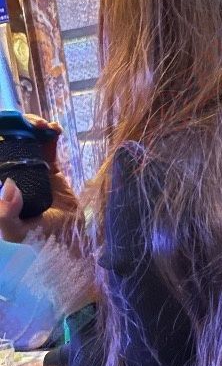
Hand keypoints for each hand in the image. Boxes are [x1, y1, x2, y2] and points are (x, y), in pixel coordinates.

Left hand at [0, 116, 79, 243]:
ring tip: (45, 126)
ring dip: (33, 125)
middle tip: (33, 125)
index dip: (2, 134)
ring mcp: (30, 168)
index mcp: (0, 185)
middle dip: (17, 125)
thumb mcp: (15, 231)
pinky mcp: (51, 168)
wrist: (71, 240)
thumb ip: (4, 214)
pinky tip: (55, 129)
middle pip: (9, 141)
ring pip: (27, 138)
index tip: (9, 127)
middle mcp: (11, 172)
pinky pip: (48, 145)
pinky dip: (51, 133)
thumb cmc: (39, 238)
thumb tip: (8, 185)